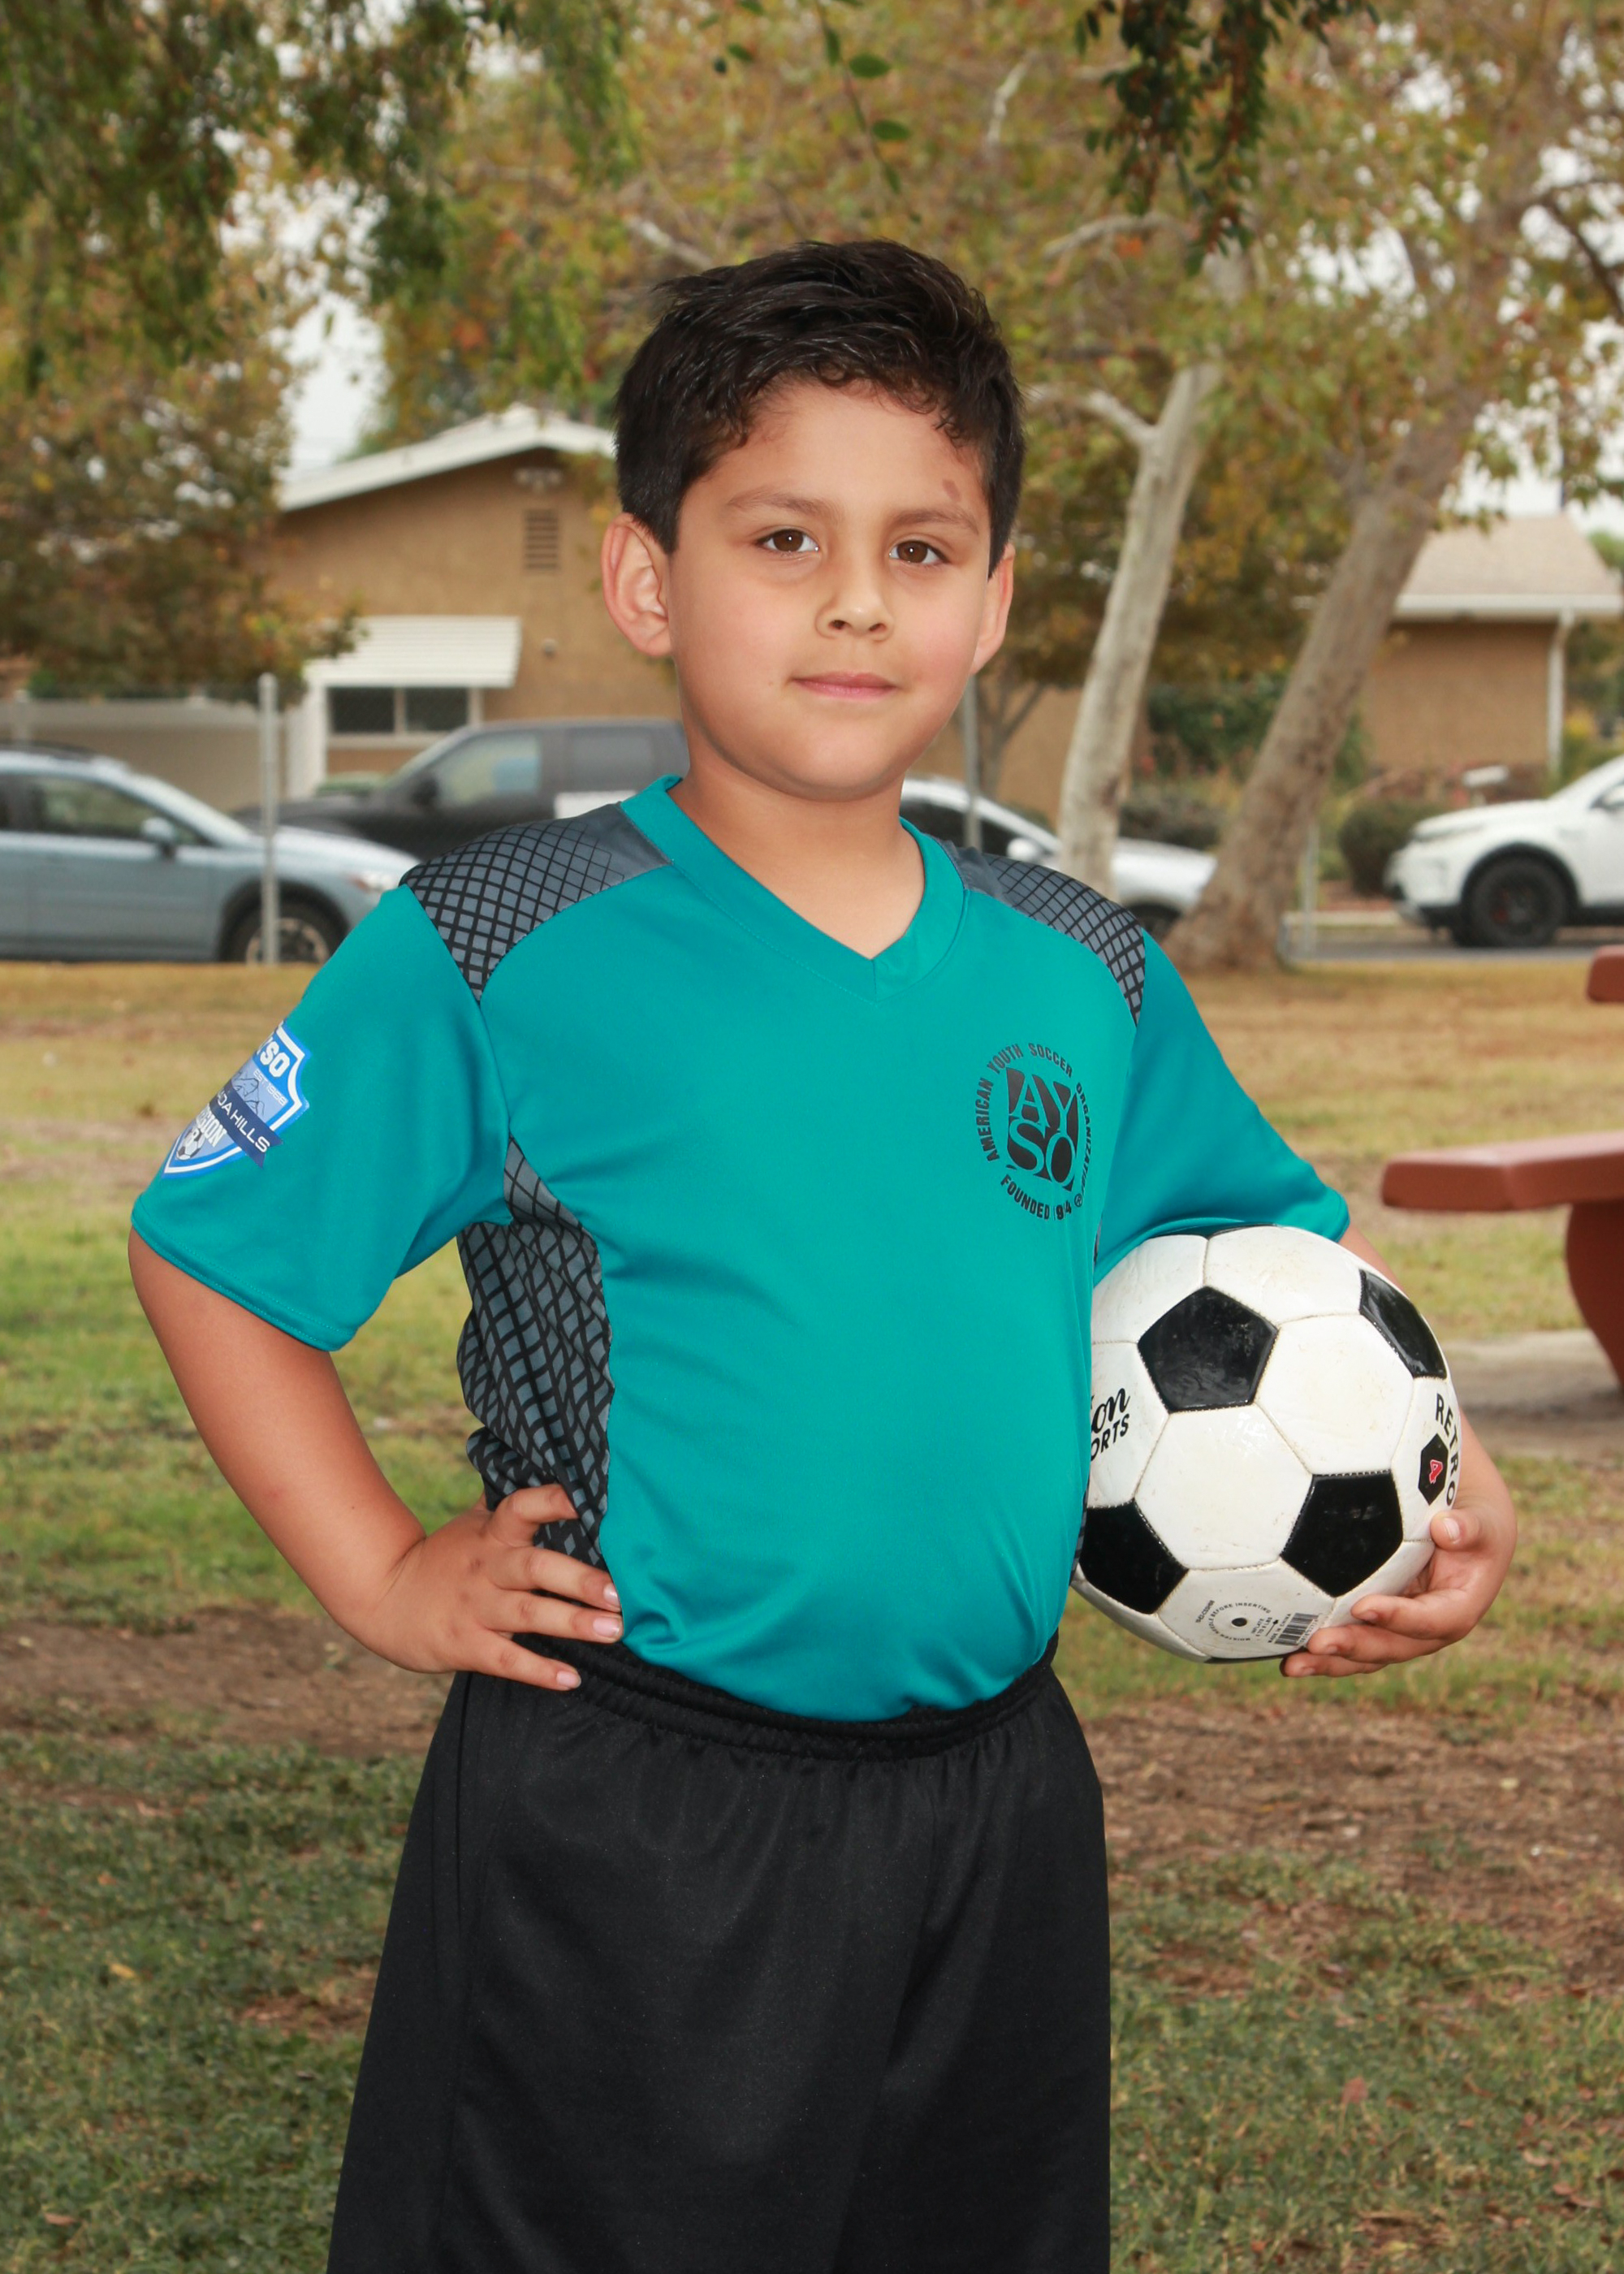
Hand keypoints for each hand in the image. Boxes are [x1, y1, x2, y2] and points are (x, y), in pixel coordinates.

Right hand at [357, 1484, 620, 1690]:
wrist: (383, 1599)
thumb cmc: (443, 1558)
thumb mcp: (471, 1524)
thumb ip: (507, 1501)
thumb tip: (541, 1460)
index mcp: (491, 1534)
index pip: (521, 1508)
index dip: (553, 1501)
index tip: (588, 1501)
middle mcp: (486, 1568)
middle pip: (535, 1568)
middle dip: (579, 1580)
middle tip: (620, 1593)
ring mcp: (475, 1608)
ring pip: (527, 1615)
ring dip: (572, 1623)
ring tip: (613, 1630)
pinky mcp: (465, 1645)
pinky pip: (507, 1660)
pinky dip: (539, 1672)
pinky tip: (571, 1679)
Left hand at [1282, 1414, 1514, 1678]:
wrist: (1460, 1533)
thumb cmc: (1472, 1523)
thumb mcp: (1481, 1522)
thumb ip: (1469, 1527)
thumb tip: (1448, 1528)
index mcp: (1458, 1609)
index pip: (1432, 1621)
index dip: (1399, 1617)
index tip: (1363, 1607)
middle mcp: (1428, 1631)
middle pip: (1392, 1647)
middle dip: (1355, 1647)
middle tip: (1317, 1642)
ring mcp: (1400, 1633)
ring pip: (1366, 1655)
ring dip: (1330, 1662)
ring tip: (1292, 1665)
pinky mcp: (1378, 1629)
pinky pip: (1351, 1644)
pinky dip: (1322, 1654)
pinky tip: (1288, 1655)